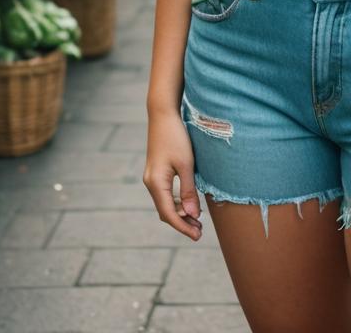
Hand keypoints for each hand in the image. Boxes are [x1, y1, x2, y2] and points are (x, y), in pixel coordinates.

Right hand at [143, 109, 202, 241]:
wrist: (163, 115)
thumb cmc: (176, 137)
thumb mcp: (186, 163)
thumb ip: (188, 190)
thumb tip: (192, 214)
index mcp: (156, 183)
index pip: (169, 214)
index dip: (183, 227)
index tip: (198, 236)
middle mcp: (150, 183)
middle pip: (165, 211)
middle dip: (182, 223)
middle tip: (200, 231)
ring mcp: (152, 178)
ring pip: (165, 204)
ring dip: (180, 213)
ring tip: (198, 220)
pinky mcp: (156, 172)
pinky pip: (165, 194)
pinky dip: (176, 202)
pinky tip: (189, 204)